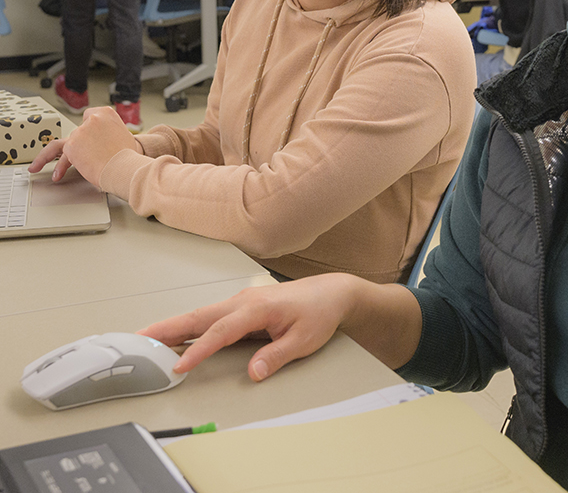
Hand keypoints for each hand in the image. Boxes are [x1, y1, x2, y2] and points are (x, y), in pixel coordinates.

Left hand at [28, 106, 140, 185]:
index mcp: (106, 114)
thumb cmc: (127, 155)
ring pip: (59, 144)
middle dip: (74, 144)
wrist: (123, 166)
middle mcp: (91, 120)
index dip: (90, 129)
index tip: (90, 136)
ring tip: (37, 165)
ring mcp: (79, 132)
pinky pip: (63, 159)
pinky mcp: (71, 147)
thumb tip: (102, 143)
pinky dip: (60, 169)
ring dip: (45, 156)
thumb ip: (108, 134)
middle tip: (70, 149)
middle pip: (76, 132)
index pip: (89, 117)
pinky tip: (58, 176)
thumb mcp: (122, 136)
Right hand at [139, 274, 358, 380]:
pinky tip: (175, 335)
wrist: (332, 292)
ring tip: (146, 339)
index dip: (199, 349)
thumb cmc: (319, 313)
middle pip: (200, 316)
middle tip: (138, 339)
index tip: (179, 366)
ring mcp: (241, 301)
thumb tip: (253, 372)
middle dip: (167, 328)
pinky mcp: (242, 306)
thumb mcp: (304, 340)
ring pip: (201, 314)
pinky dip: (188, 324)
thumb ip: (277, 356)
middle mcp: (245, 301)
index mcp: (258, 308)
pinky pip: (210, 315)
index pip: (222, 331)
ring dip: (173, 326)